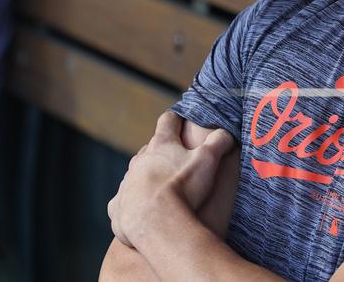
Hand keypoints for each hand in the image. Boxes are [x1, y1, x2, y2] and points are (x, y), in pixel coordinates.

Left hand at [107, 112, 234, 248]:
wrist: (155, 223)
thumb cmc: (183, 188)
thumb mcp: (209, 160)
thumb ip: (219, 141)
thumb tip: (226, 132)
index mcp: (161, 144)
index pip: (168, 121)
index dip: (176, 120)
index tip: (181, 121)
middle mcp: (139, 160)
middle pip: (150, 149)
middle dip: (162, 152)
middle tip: (177, 162)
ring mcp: (127, 182)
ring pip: (136, 174)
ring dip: (147, 178)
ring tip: (163, 191)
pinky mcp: (118, 205)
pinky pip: (125, 200)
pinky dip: (134, 203)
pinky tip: (145, 211)